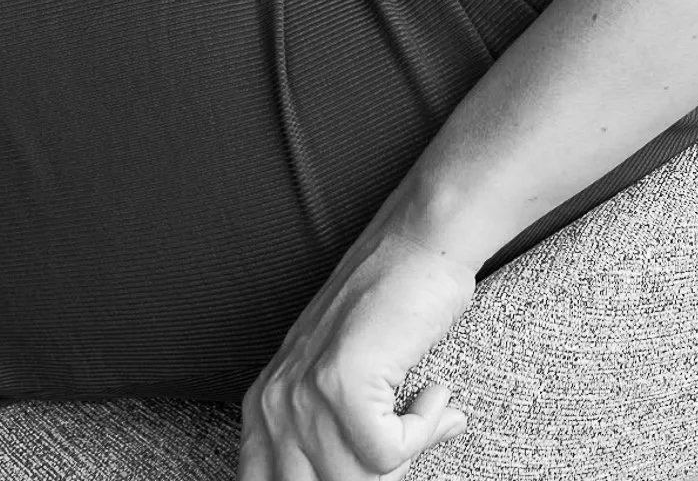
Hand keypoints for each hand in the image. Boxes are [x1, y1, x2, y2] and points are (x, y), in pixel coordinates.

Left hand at [238, 225, 475, 479]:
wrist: (422, 240)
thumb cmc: (394, 302)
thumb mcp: (339, 374)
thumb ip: (332, 433)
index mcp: (263, 407)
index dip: (339, 480)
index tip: (374, 465)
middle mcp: (273, 403)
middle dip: (377, 475)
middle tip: (409, 439)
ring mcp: (306, 393)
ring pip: (357, 479)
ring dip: (409, 450)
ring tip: (428, 408)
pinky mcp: (344, 384)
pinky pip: (388, 454)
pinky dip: (424, 429)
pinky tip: (434, 394)